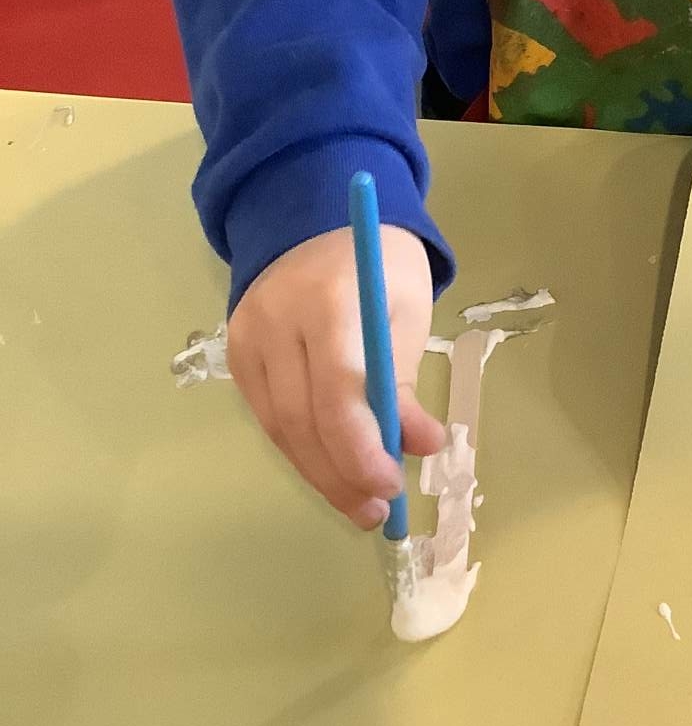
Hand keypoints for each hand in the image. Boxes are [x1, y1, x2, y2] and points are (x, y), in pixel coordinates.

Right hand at [228, 225, 445, 527]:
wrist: (313, 216)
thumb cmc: (376, 262)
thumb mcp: (404, 310)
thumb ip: (404, 381)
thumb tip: (422, 447)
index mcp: (328, 300)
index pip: (336, 390)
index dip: (361, 448)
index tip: (392, 484)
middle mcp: (275, 320)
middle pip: (301, 420)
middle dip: (341, 475)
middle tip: (379, 510)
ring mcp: (246, 337)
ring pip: (278, 427)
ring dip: (320, 473)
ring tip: (361, 504)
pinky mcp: (234, 353)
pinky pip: (267, 415)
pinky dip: (300, 448)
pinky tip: (331, 468)